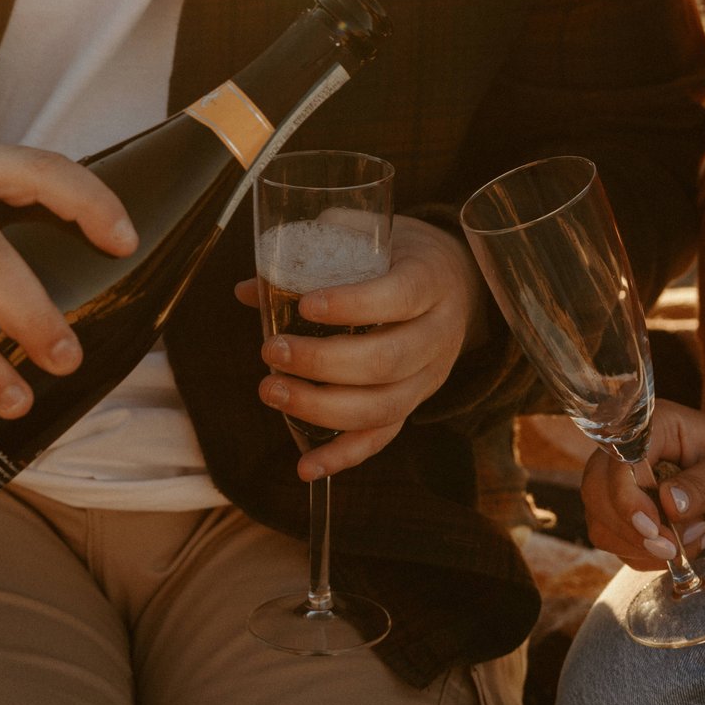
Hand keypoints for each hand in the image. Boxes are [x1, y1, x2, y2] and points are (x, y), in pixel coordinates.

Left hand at [234, 217, 491, 480]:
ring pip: (384, 407)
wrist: (457, 281)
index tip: (305, 305)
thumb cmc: (400, 253)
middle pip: (388, 361)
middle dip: (323, 363)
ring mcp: (430, 376)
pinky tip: (305, 466)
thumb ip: (315, 255)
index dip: (354, 305)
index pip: (400, 296)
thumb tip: (247, 290)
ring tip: (271, 391)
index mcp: (431, 280)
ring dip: (322, 407)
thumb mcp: (368, 237)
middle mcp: (439, 333)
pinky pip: (382, 438)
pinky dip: (343, 456)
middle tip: (271, 352)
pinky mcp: (415, 403)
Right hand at [581, 400, 704, 570]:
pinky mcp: (630, 516)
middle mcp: (629, 455)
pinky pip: (619, 545)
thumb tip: (669, 503)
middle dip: (630, 530)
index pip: (618, 463)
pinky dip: (649, 557)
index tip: (654, 529)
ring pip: (603, 525)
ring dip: (643, 547)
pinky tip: (687, 544)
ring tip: (696, 534)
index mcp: (654, 429)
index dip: (627, 500)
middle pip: (597, 494)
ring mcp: (625, 486)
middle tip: (673, 548)